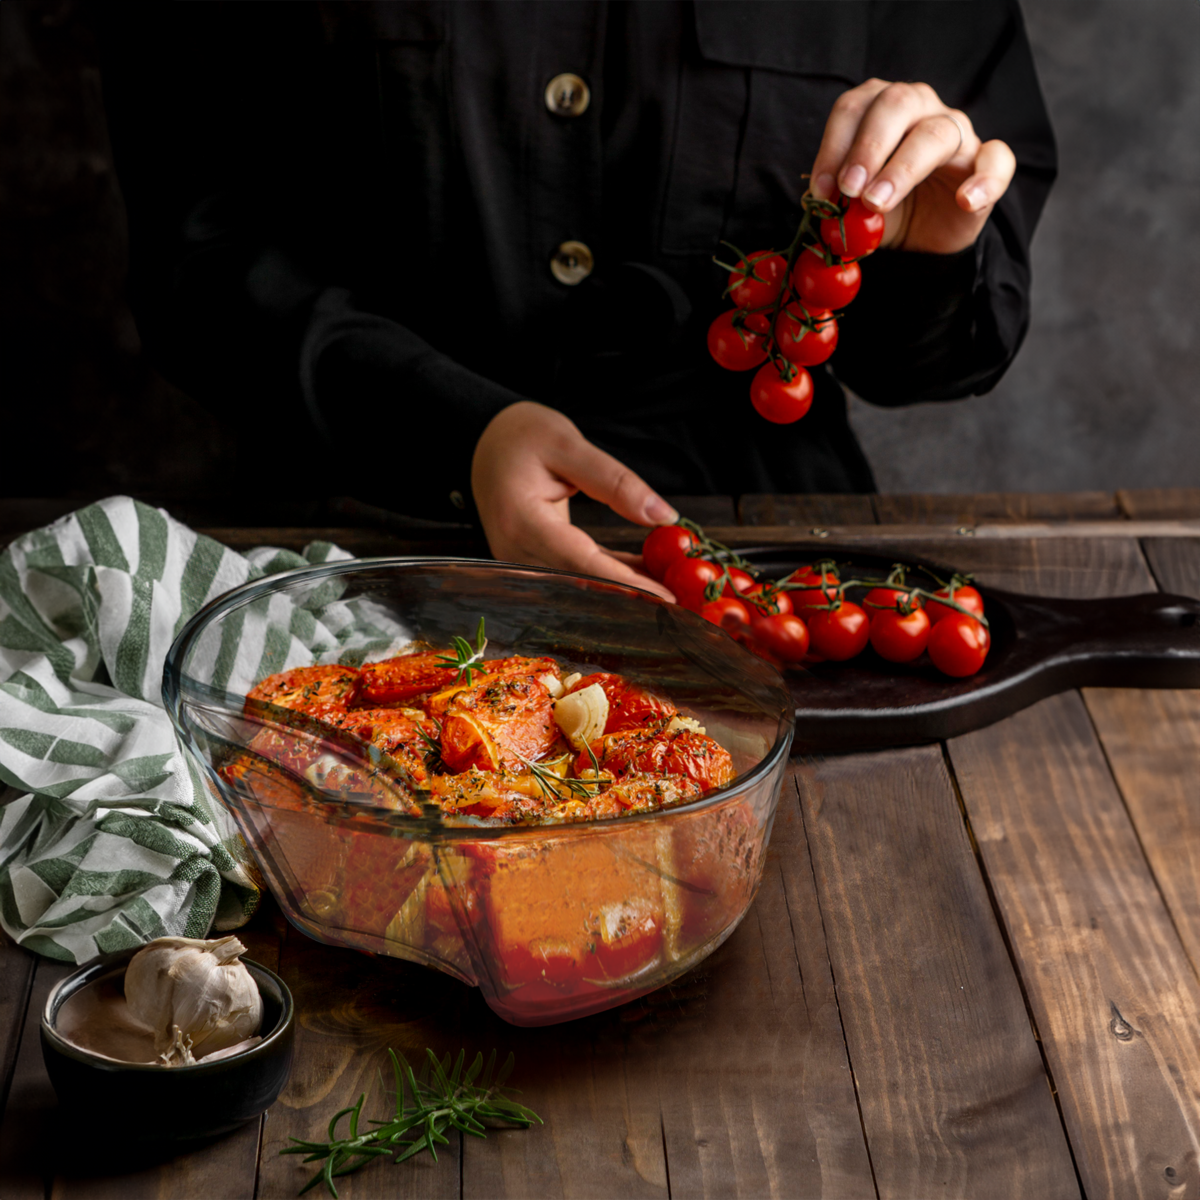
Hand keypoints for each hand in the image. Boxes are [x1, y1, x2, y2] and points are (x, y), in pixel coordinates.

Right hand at [471, 401, 677, 599]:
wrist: (484, 441)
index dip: (624, 583)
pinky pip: (578, 572)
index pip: (580, 562)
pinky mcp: (534, 559)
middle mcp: (516, 551)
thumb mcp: (568, 445)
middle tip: (681, 600)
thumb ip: (615, 482)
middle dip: (632, 595)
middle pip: (582, 583)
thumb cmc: (520, 435)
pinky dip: (611, 572)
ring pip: (582, 584)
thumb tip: (663, 516)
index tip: (664, 598)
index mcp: (521, 522)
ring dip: (626, 587)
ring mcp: (522, 560)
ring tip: (672, 585)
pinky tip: (647, 572)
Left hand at [810, 79, 1016, 254]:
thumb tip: (818, 205)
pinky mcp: (986, 164)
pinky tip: (966, 201)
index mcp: (881, 111)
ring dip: (903, 168)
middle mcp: (921, 111)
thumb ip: (837, 201)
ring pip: (937, 132)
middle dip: (867, 147)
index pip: (855, 107)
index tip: (821, 189)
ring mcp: (958, 134)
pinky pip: (997, 160)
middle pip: (896, 105)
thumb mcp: (853, 206)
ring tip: (877, 202)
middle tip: (849, 190)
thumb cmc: (885, 208)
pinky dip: (984, 180)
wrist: (922, 237)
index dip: (834, 145)